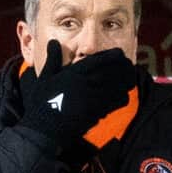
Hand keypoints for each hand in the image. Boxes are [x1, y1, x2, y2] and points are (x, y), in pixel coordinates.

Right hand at [20, 40, 135, 148]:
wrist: (44, 130)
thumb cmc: (42, 104)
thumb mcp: (44, 78)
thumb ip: (52, 59)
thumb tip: (54, 42)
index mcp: (73, 73)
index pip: (99, 60)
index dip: (113, 55)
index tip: (120, 53)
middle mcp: (85, 84)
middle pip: (113, 71)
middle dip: (124, 67)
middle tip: (128, 65)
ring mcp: (93, 99)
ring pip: (118, 86)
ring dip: (126, 82)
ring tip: (129, 80)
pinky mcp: (98, 113)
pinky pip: (117, 102)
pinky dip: (122, 97)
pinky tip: (122, 96)